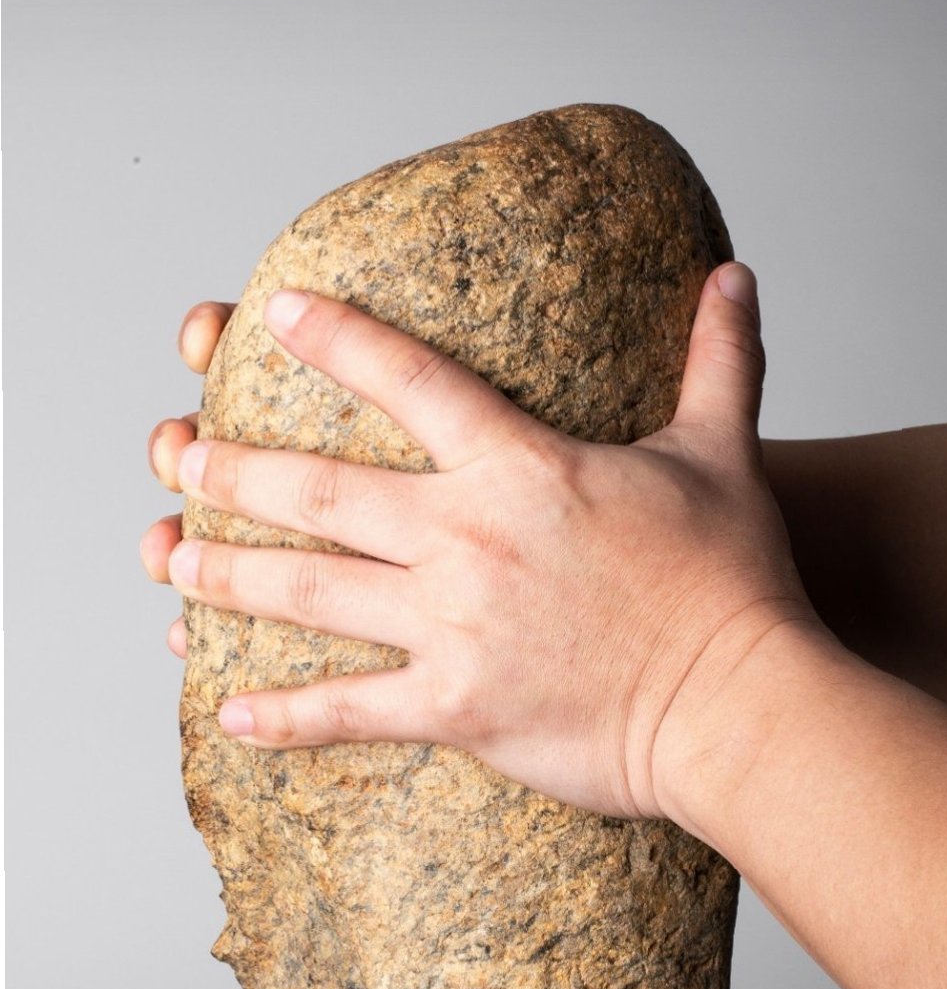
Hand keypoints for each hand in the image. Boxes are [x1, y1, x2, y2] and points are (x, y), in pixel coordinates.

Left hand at [141, 265, 821, 818]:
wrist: (737, 702)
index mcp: (521, 466)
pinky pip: (348, 710)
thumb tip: (736, 273)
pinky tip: (228, 712)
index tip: (274, 314)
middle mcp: (468, 537)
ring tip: (167, 558)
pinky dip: (283, 714)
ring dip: (230, 573)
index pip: (411, 380)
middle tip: (180, 454)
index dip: (337, 338)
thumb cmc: (733, 584)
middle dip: (239, 469)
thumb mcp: (725, 456)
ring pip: (312, 591)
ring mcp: (453, 626)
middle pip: (323, 490)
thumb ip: (719, 361)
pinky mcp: (456, 708)